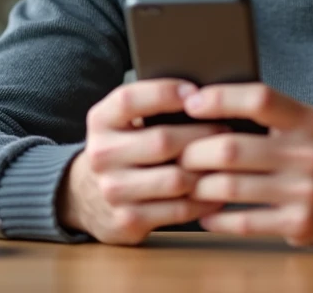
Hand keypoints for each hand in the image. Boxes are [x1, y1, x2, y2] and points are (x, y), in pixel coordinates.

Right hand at [59, 79, 225, 244]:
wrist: (86, 196)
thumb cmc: (123, 147)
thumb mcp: (122, 121)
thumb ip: (150, 104)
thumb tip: (206, 93)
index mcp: (100, 121)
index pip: (131, 99)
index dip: (166, 93)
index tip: (197, 92)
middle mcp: (101, 155)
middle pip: (162, 141)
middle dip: (202, 134)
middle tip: (227, 129)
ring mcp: (113, 190)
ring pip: (175, 179)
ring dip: (208, 169)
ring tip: (226, 160)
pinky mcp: (128, 220)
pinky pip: (179, 210)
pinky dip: (205, 200)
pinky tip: (218, 190)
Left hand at [178, 84, 312, 246]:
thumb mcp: (306, 123)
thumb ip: (268, 113)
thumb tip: (203, 103)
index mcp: (308, 120)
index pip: (260, 99)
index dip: (220, 98)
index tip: (191, 102)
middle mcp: (308, 154)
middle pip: (232, 148)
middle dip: (195, 151)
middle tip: (178, 153)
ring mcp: (304, 192)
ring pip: (230, 187)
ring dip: (198, 186)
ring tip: (187, 181)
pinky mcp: (298, 224)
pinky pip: (243, 222)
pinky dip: (216, 218)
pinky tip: (205, 212)